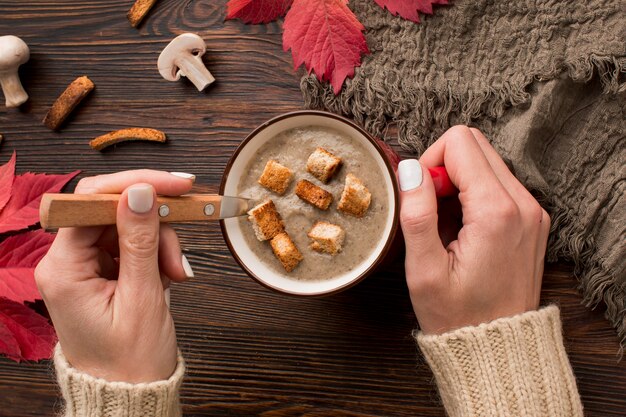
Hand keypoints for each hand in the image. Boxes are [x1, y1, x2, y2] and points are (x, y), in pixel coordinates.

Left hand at [35, 170, 195, 382]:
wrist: (129, 393)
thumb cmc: (129, 361)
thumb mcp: (142, 297)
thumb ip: (140, 241)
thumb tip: (141, 192)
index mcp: (63, 268)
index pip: (90, 202)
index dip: (134, 185)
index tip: (176, 184)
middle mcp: (66, 261)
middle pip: (113, 211)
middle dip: (155, 223)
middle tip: (185, 234)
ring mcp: (84, 265)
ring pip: (128, 225)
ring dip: (160, 242)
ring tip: (176, 273)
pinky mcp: (101, 270)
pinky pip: (133, 243)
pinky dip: (157, 254)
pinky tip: (168, 274)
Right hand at [398, 126, 549, 333]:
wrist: (498, 349)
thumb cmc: (459, 317)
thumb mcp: (425, 271)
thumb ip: (417, 214)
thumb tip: (411, 169)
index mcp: (497, 211)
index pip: (459, 143)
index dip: (429, 163)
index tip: (422, 199)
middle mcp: (523, 204)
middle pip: (475, 145)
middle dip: (444, 168)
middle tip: (432, 211)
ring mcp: (532, 211)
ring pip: (486, 161)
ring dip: (458, 182)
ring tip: (447, 226)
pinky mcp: (531, 219)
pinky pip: (497, 183)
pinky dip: (474, 195)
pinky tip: (462, 229)